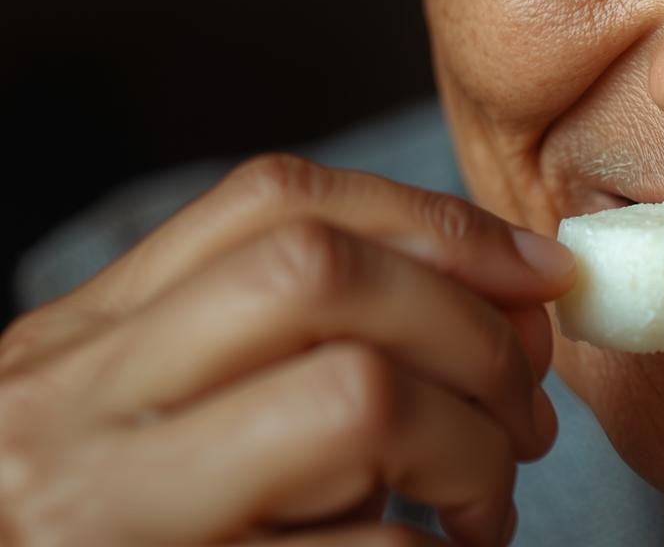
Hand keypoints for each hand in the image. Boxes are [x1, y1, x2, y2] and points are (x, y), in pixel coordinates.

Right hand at [0, 154, 574, 545]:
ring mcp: (107, 512)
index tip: (537, 273)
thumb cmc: (124, 533)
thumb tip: (514, 312)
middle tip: (525, 410)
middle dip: (471, 329)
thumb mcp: (162, 416)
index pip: (276, 202)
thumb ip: (293, 350)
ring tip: (483, 500)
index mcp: (85, 336)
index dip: (438, 222)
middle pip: (321, 275)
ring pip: (356, 399)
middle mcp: (74, 404)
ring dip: (470, 447)